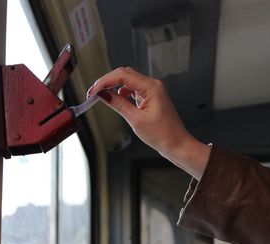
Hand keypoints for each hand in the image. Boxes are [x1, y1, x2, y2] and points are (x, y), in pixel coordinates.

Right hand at [88, 67, 209, 178]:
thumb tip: (102, 94)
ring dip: (113, 86)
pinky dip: (122, 92)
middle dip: (107, 81)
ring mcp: (152, 90)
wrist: (177, 144)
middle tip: (93, 93)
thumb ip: (118, 104)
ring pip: (128, 80)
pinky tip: (116, 99)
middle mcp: (153, 85)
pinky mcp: (151, 97)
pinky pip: (133, 89)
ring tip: (101, 96)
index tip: (93, 91)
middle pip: (124, 74)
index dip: (104, 82)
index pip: (122, 75)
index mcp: (151, 87)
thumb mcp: (136, 120)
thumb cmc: (162, 134)